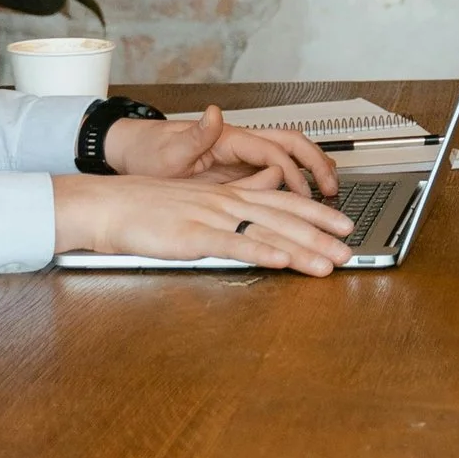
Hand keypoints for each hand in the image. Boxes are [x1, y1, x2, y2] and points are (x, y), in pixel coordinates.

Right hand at [51, 170, 354, 273]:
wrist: (107, 206)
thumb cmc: (146, 207)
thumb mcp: (196, 201)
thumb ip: (230, 200)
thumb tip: (261, 195)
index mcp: (228, 195)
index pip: (283, 202)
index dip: (317, 213)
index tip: (344, 225)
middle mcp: (226, 203)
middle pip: (284, 217)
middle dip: (322, 234)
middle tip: (351, 250)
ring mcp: (210, 218)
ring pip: (267, 231)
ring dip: (303, 248)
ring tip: (330, 263)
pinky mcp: (192, 235)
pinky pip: (233, 244)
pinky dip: (261, 252)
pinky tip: (282, 261)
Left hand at [101, 103, 339, 201]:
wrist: (136, 153)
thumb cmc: (150, 152)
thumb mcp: (169, 149)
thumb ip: (196, 135)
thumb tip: (213, 114)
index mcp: (229, 138)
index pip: (272, 151)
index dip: (292, 173)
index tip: (303, 194)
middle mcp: (240, 142)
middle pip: (291, 145)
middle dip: (316, 165)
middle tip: (331, 189)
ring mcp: (241, 155)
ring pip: (289, 155)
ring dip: (311, 169)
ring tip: (329, 190)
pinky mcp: (237, 168)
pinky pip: (274, 171)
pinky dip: (295, 181)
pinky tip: (303, 199)